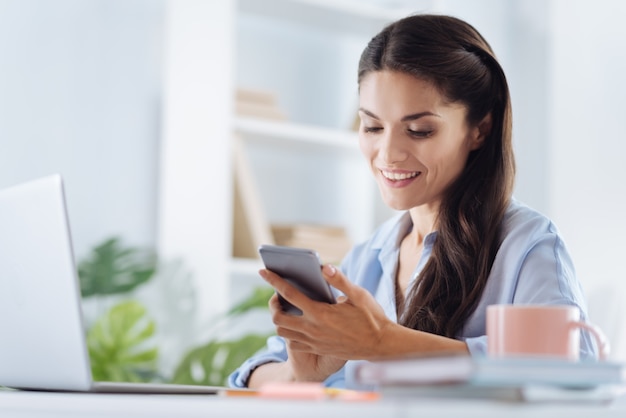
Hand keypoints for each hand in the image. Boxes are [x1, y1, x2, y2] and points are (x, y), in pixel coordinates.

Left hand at [260, 264, 393, 360]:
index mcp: (320, 313)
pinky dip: (290, 333)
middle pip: (278, 318)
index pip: (289, 294)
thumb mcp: (358, 295)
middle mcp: (313, 329)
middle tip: (277, 296)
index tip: (262, 270)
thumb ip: (339, 280)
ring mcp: (314, 342)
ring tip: (287, 309)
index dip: (273, 280)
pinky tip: (298, 323)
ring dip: (280, 320)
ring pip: (282, 333)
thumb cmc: (371, 317)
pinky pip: (293, 343)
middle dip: (272, 305)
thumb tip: (323, 266)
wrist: (381, 345)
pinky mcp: (317, 349)